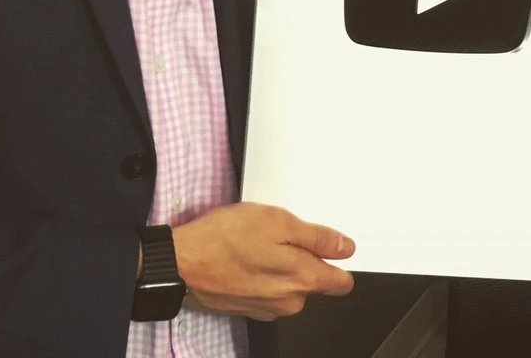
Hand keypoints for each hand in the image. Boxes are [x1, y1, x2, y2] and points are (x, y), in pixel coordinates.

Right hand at [172, 202, 354, 320]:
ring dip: (281, 263)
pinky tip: (247, 254)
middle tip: (281, 232)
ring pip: (290, 284)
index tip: (328, 244)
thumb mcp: (277, 222)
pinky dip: (263, 273)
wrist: (185, 262)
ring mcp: (269, 308)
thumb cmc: (226, 238)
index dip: (339, 259)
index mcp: (302, 280)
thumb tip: (346, 248)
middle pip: (314, 281)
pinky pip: (269, 289)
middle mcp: (290, 301)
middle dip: (304, 256)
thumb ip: (316, 238)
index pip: (342, 282)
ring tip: (258, 240)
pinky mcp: (250, 307)